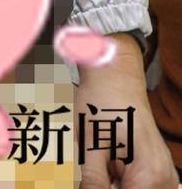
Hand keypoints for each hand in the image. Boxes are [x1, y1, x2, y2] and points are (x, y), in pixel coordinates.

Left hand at [75, 33, 175, 187]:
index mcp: (149, 177)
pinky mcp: (157, 167)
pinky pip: (139, 185)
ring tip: (100, 161)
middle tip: (97, 164)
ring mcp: (164, 174)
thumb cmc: (101, 105)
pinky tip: (106, 162)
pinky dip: (120, 179)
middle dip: (108, 185)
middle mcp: (165, 179)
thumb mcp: (91, 145)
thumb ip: (94, 181)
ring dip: (113, 183)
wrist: (115, 77)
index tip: (92, 180)